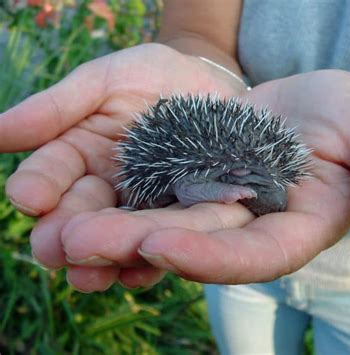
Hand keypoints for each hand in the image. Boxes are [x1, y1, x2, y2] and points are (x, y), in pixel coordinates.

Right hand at [1, 43, 253, 290]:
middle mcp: (107, 188)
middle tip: (54, 251)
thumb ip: (58, 107)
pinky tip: (141, 273)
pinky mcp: (181, 218)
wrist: (210, 87)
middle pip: (82, 216)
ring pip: (121, 238)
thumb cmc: (154, 77)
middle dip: (66, 234)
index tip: (27, 196)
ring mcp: (144, 207)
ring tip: (89, 276)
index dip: (38, 184)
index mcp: (81, 153)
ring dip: (104, 259)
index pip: (53, 172)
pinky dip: (152, 260)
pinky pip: (165, 242)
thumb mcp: (106, 81)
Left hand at [51, 70, 349, 287]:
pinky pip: (140, 197)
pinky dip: (103, 202)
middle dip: (133, 246)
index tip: (159, 244)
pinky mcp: (181, 184)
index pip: (253, 256)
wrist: (296, 107)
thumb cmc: (339, 117)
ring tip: (50, 232)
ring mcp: (209, 209)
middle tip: (73, 244)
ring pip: (154, 224)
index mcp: (291, 229)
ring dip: (104, 230)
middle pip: (189, 244)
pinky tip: (62, 201)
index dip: (210, 255)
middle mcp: (244, 229)